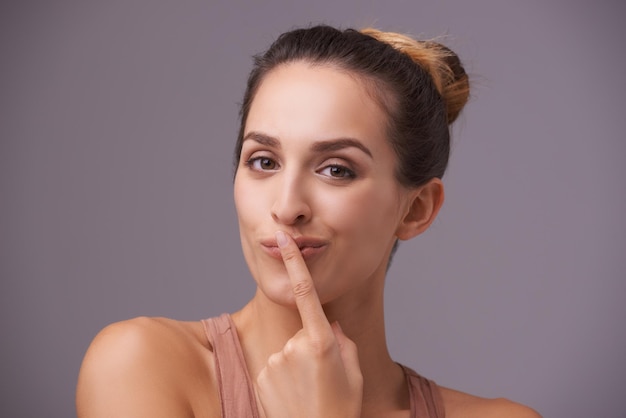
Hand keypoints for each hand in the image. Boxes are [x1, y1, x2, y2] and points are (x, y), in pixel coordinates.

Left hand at [255, 230, 362, 417]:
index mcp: (322, 342)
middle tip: (322, 377)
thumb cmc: (341, 407)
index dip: (294, 263)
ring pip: (288, 351)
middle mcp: (295, 346)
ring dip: (297, 365)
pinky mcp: (262, 374)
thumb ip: (342, 341)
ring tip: (308, 390)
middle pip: (303, 333)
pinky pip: (275, 367)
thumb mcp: (353, 372)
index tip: (284, 241)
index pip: (306, 292)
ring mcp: (276, 360)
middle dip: (311, 348)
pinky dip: (284, 378)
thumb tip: (329, 324)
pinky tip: (293, 396)